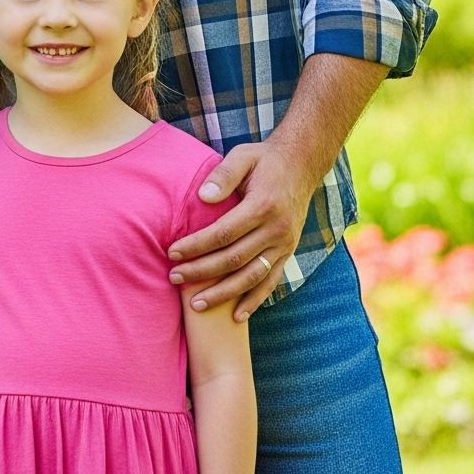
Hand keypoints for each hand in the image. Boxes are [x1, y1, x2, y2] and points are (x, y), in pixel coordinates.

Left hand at [168, 140, 308, 321]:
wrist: (302, 164)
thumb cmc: (264, 159)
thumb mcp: (243, 156)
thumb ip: (223, 175)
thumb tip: (203, 196)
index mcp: (263, 206)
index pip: (223, 233)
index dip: (196, 245)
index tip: (172, 253)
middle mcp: (276, 230)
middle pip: (234, 259)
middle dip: (201, 272)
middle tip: (174, 278)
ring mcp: (284, 245)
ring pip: (251, 277)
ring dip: (224, 294)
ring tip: (196, 305)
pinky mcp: (288, 253)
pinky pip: (271, 282)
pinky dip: (255, 301)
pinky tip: (237, 316)